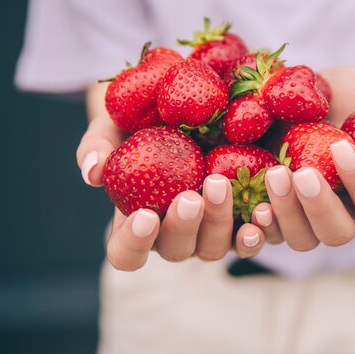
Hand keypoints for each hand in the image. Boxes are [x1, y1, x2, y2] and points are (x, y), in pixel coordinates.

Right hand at [76, 112, 266, 270]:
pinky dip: (258, 228)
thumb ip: (97, 145)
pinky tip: (262, 208)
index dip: (133, 243)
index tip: (143, 215)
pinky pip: (251, 236)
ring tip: (221, 185)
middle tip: (190, 197)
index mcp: (137, 221)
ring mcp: (210, 229)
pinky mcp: (243, 217)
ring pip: (214, 248)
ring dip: (219, 224)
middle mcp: (174, 232)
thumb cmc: (139, 117)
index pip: (126, 253)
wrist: (184, 100)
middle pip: (176, 250)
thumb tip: (92, 173)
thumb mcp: (113, 122)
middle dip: (183, 227)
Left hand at [252, 67, 354, 250]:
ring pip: (300, 238)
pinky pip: (266, 232)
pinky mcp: (275, 207)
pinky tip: (249, 203)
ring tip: (274, 175)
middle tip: (302, 173)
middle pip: (337, 233)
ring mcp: (306, 215)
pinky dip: (257, 225)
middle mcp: (343, 212)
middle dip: (319, 207)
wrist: (320, 96)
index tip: (341, 147)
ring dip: (286, 214)